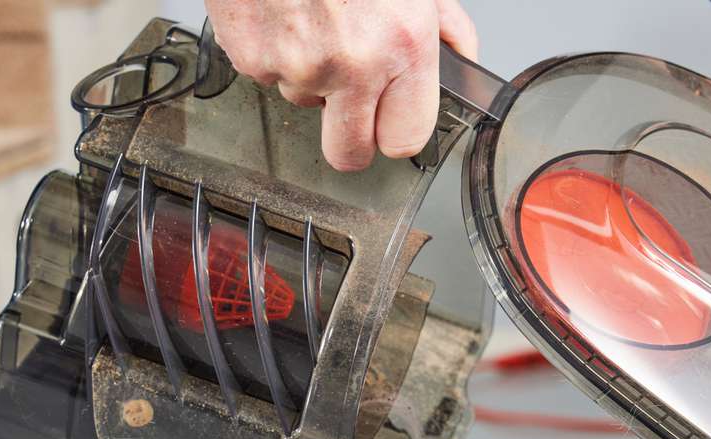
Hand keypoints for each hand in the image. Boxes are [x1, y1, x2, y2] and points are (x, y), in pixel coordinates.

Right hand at [204, 0, 477, 171]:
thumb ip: (440, 20)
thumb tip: (460, 54)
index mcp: (402, 44)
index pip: (406, 139)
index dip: (396, 132)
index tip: (390, 121)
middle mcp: (351, 63)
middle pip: (349, 153)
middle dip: (350, 136)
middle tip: (350, 101)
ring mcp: (296, 66)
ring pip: (303, 102)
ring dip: (310, 74)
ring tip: (314, 18)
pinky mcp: (251, 57)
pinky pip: (266, 74)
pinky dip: (274, 47)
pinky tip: (285, 10)